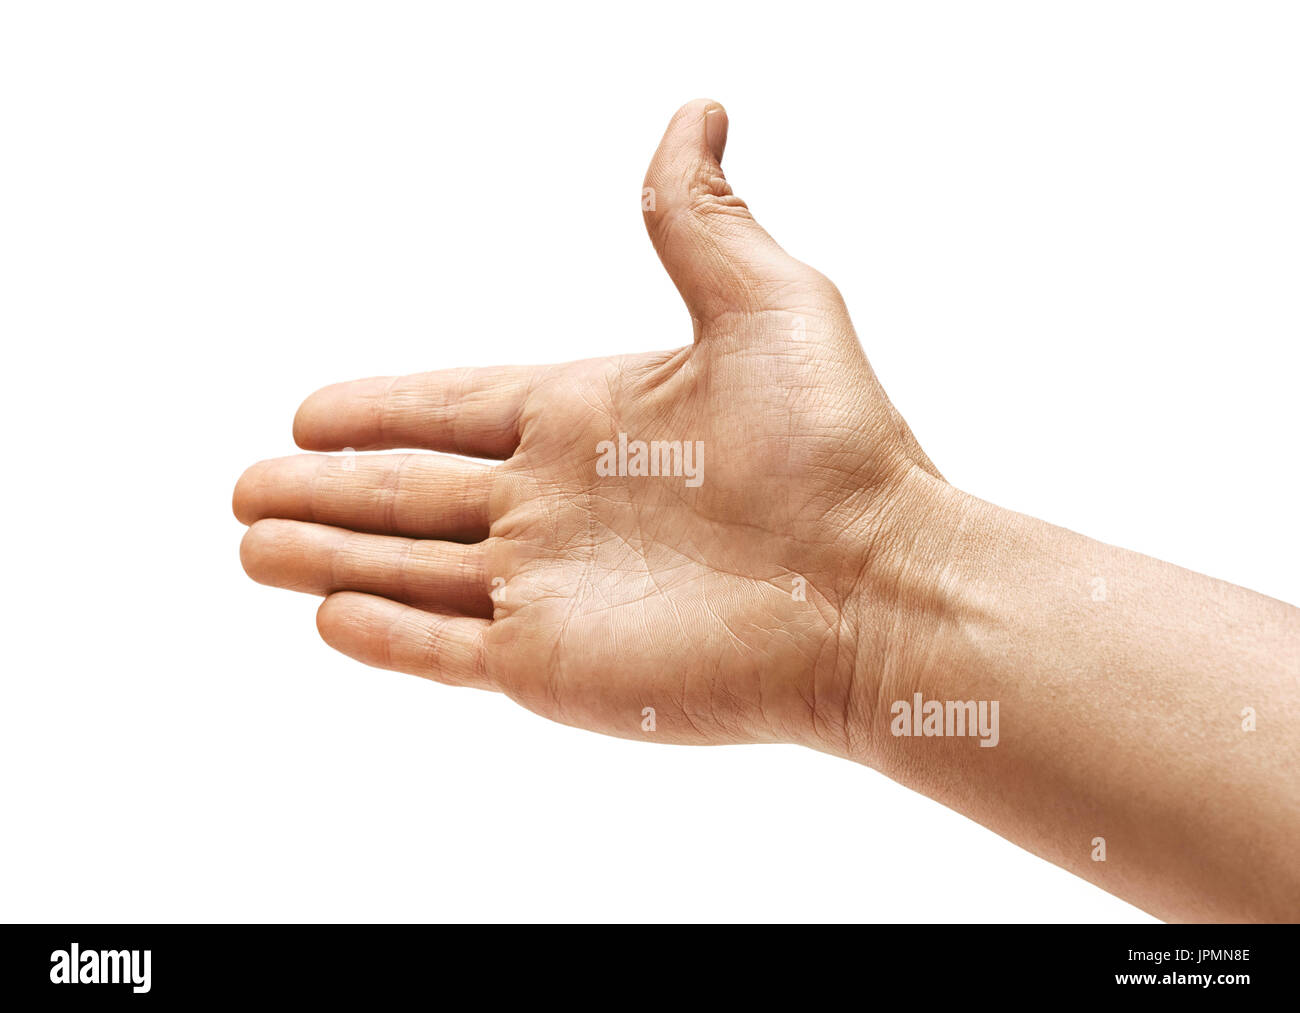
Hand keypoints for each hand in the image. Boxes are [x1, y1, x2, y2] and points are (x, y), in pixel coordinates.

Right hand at [234, 99, 941, 757]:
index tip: (309, 413)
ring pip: (412, 573)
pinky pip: (447, 653)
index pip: (457, 412)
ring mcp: (554, 594)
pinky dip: (384, 638)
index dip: (383, 412)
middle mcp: (560, 507)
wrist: (877, 589)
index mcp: (589, 422)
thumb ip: (699, 217)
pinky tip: (325, 618)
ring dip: (331, 560)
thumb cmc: (835, 447)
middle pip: (414, 497)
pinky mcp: (556, 671)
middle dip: (328, 494)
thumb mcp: (764, 303)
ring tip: (252, 547)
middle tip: (248, 489)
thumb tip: (698, 110)